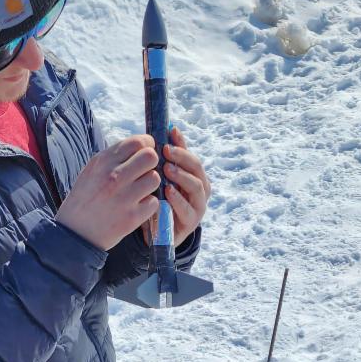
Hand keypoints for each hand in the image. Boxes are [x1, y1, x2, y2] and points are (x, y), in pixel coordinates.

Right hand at [58, 134, 158, 251]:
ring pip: (155, 178)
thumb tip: (141, 146)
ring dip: (150, 184)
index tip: (145, 152)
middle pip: (151, 157)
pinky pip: (153, 202)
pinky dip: (148, 205)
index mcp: (103, 162)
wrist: (75, 233)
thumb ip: (114, 158)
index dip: (147, 145)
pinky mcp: (132, 217)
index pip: (137, 142)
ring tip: (138, 191)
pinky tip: (136, 207)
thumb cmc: (85, 199)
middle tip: (144, 172)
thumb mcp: (92, 170)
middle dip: (151, 164)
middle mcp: (114, 176)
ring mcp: (124, 197)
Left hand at [140, 127, 210, 246]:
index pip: (191, 156)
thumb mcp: (163, 179)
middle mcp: (201, 189)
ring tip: (167, 169)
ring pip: (196, 186)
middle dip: (182, 157)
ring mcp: (198, 205)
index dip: (182, 144)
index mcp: (195, 176)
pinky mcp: (191, 222)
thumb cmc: (162, 201)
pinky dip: (178, 199)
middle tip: (166, 150)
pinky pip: (187, 209)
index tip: (170, 133)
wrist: (159, 233)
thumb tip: (169, 128)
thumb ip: (168, 158)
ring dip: (182, 176)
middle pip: (197, 168)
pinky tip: (168, 191)